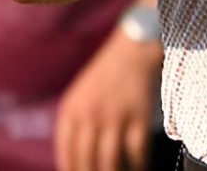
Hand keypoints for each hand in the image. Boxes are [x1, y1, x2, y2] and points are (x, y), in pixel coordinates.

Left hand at [54, 26, 164, 170]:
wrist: (135, 48)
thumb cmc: (109, 74)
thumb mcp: (81, 94)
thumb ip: (75, 123)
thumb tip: (75, 160)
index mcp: (72, 109)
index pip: (67, 153)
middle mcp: (90, 114)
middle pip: (87, 161)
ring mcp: (115, 116)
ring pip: (110, 161)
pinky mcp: (139, 116)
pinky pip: (136, 152)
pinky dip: (137, 166)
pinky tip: (139, 168)